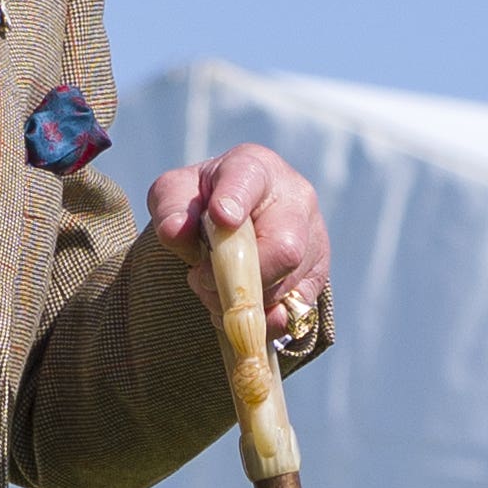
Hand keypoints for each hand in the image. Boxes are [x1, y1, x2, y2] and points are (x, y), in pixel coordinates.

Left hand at [146, 142, 330, 338]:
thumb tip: (175, 230)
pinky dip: (260, 319)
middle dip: (238, 277)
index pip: (248, 180)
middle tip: (200, 278)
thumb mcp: (174, 194)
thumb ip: (170, 208)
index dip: (236, 200)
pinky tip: (233, 309)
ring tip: (210, 289)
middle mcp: (295, 199)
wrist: (231, 219)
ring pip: (288, 284)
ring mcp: (314, 238)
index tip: (222, 218)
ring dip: (242, 301)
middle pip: (284, 248)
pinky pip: (296, 310)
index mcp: (254, 168)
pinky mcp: (317, 275)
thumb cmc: (202, 200)